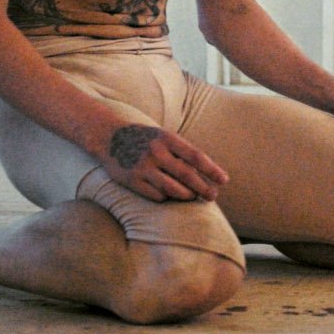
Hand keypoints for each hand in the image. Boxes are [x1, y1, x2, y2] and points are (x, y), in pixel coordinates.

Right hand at [103, 124, 228, 201]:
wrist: (109, 136)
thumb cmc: (144, 138)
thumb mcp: (163, 137)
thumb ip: (181, 152)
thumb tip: (205, 173)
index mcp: (167, 138)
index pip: (195, 156)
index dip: (212, 170)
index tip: (224, 180)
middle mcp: (156, 152)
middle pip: (186, 175)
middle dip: (203, 187)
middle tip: (213, 196)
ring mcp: (143, 167)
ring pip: (172, 189)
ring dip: (186, 195)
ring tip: (193, 197)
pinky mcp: (132, 181)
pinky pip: (156, 195)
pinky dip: (166, 196)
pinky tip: (168, 195)